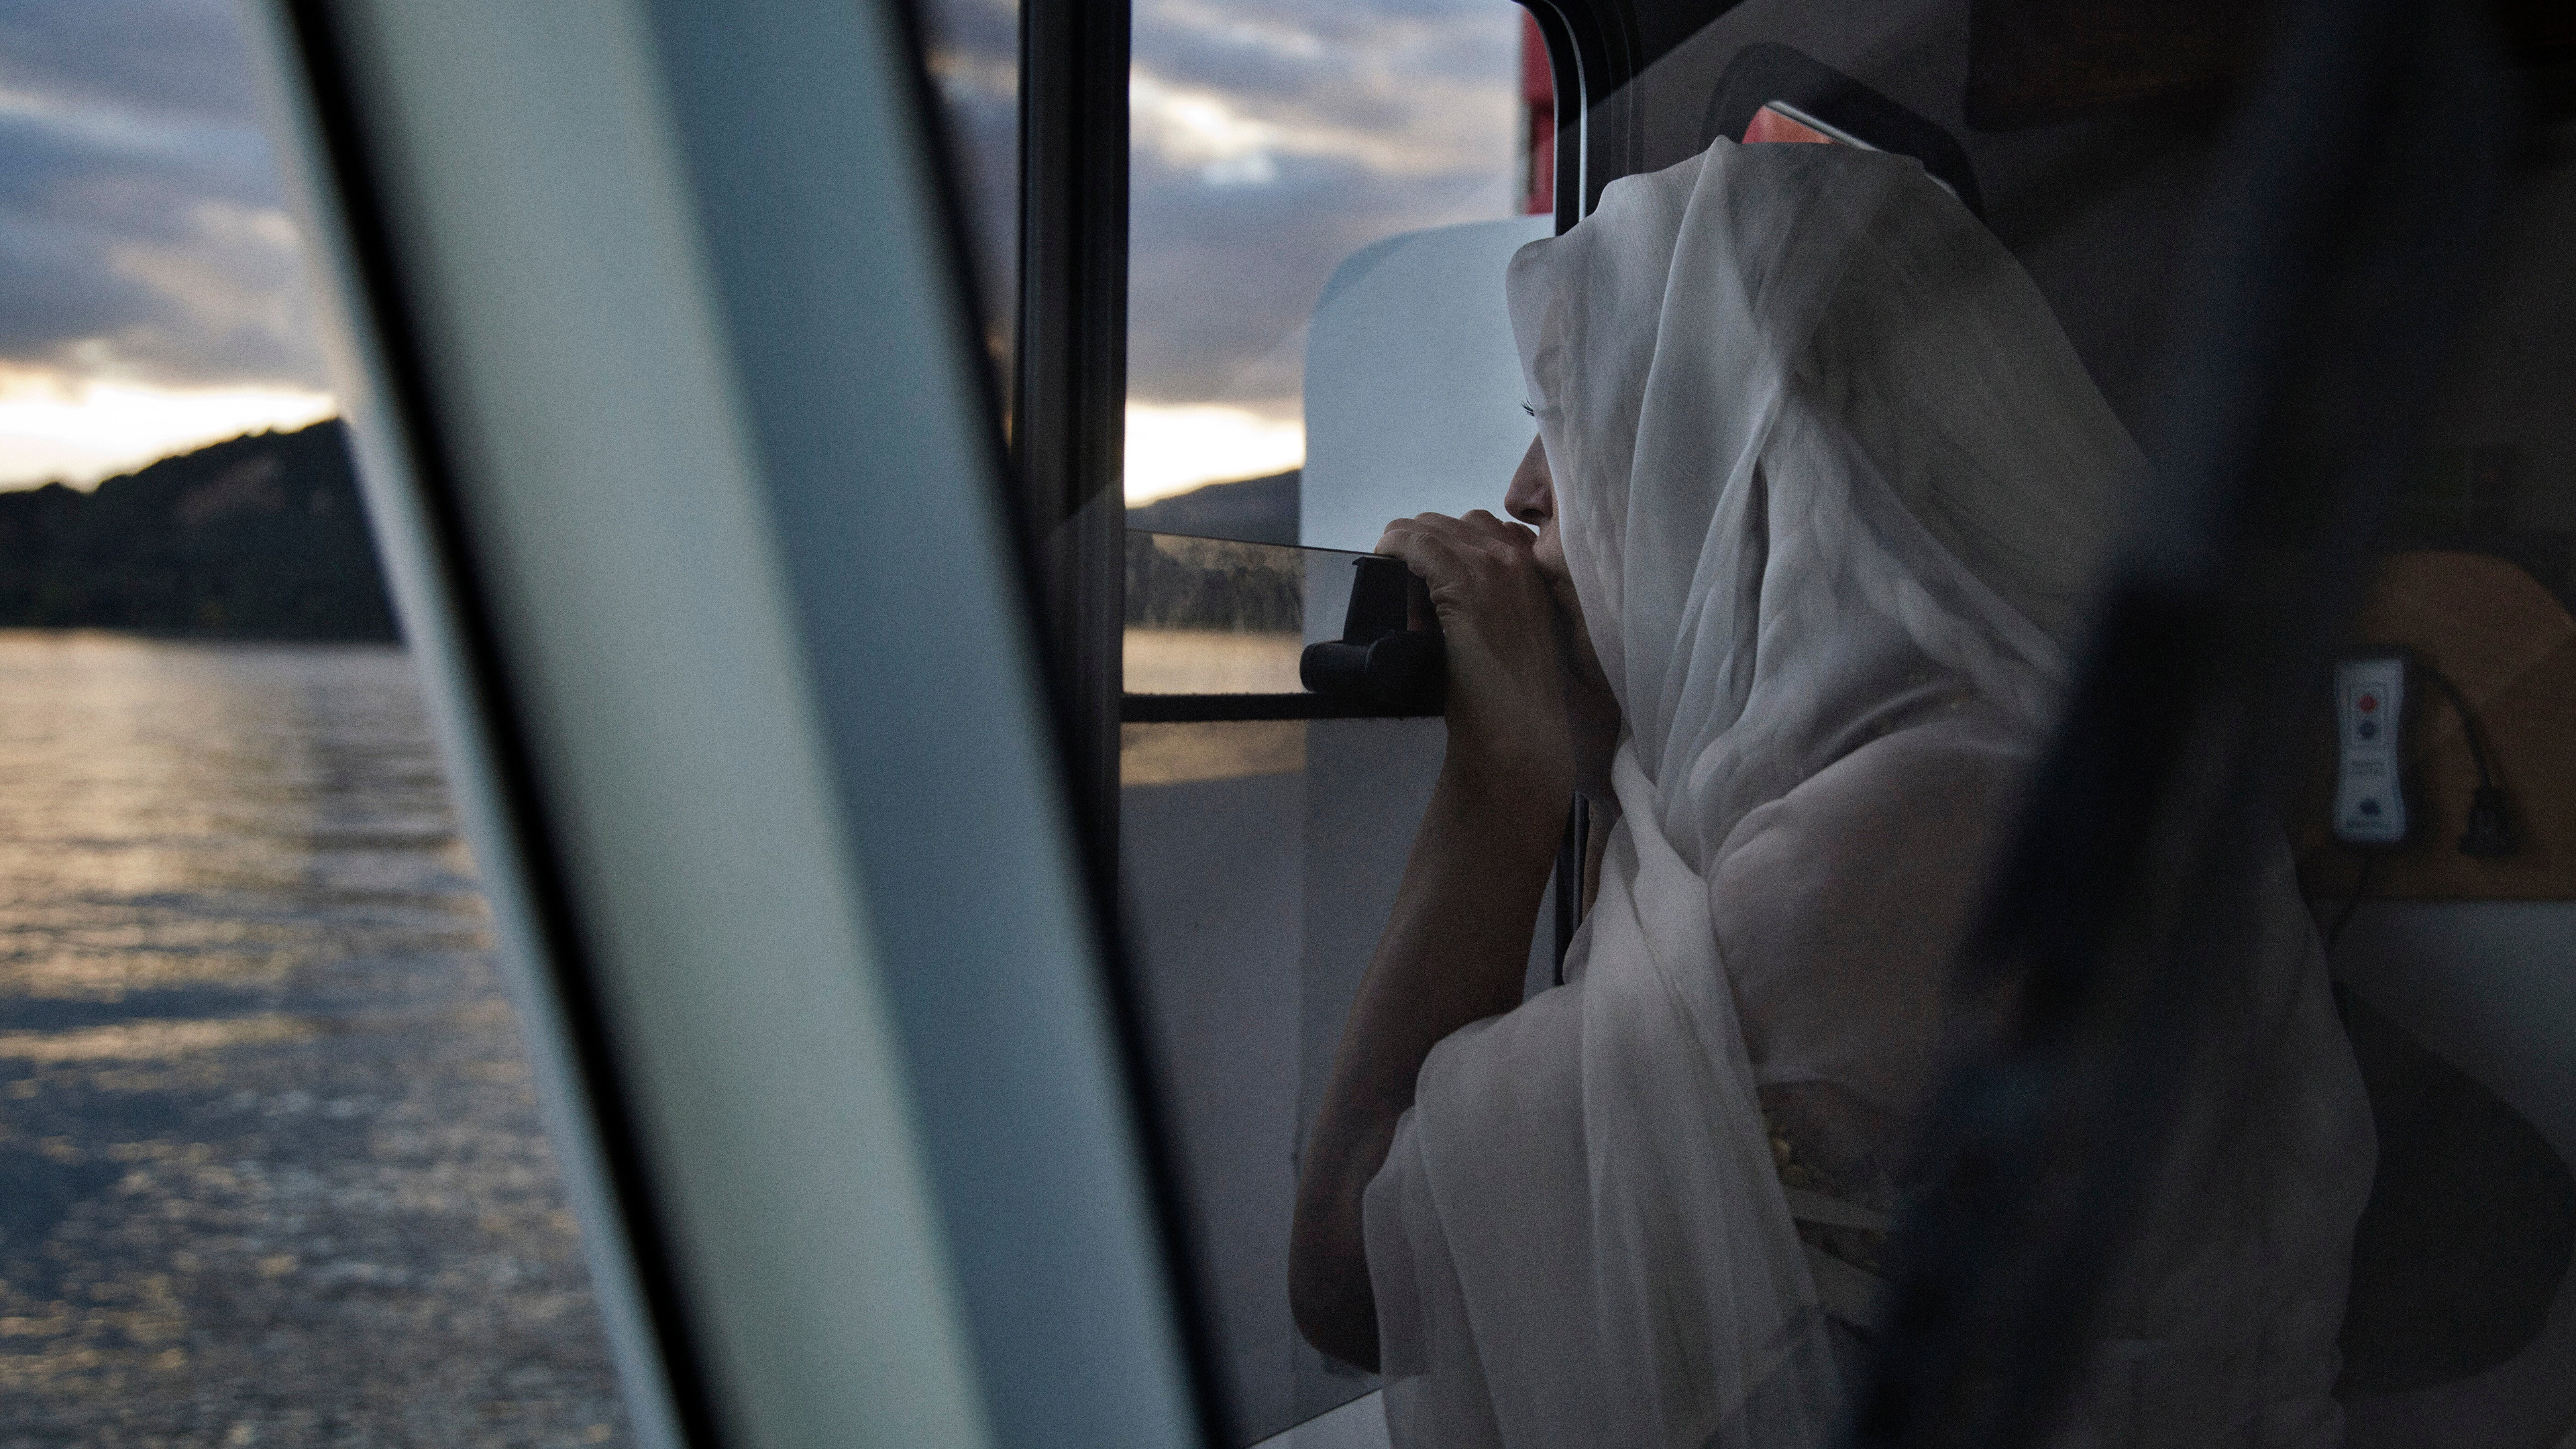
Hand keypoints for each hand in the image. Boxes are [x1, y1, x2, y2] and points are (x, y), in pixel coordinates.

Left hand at [1373, 510, 1576, 800]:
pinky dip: (1393, 547)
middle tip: (1401, 576)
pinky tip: (1381, 561)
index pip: (1483, 528)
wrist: (1520, 733)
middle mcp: (1520, 558)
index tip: (1422, 568)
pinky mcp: (1468, 585)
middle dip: (1423, 544)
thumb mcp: (1512, 632)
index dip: (1445, 544)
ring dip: (1406, 545)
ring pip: (1431, 526)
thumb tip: (1433, 588)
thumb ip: (1489, 602)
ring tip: (1389, 572)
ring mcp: (1496, 567)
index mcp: (1538, 568)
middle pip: (1454, 522)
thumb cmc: (1513, 696)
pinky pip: (1416, 543)